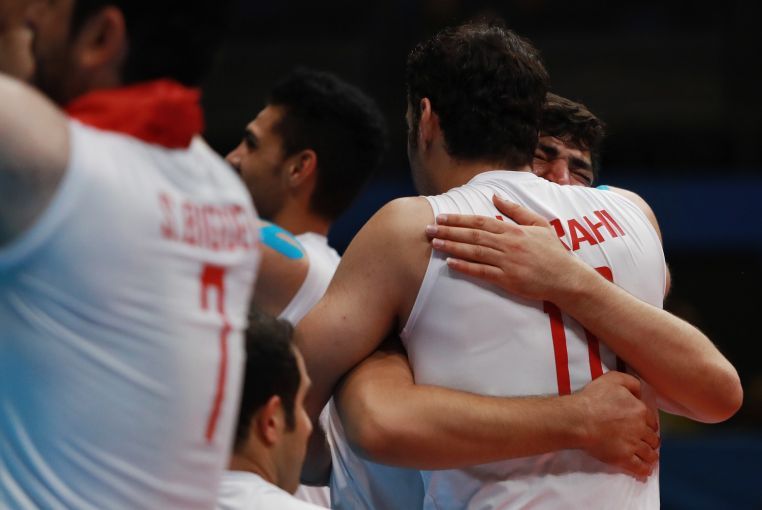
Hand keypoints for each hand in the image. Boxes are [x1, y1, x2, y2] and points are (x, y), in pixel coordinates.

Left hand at [425, 194, 591, 300]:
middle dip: (448, 231)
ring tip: (434, 243)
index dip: (459, 219)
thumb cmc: (553, 251)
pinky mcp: (507, 279)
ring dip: (452, 246)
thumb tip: (495, 196)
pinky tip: (450, 263)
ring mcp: (507, 262)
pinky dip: (465, 267)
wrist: (566, 277)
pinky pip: (482, 272)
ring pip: (474, 251)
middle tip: (428, 229)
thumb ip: (516, 210)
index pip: (480, 221)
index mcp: (513, 230)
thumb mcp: (538, 224)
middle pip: (472, 235)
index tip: (441, 217)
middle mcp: (507, 244)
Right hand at [572, 371, 659, 477]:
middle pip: (653, 438)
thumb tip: (640, 392)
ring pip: (649, 453)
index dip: (648, 424)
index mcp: (639, 410)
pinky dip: (645, 470)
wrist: (579, 419)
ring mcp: (633, 445)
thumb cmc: (592, 398)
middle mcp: (640, 428)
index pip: (652, 420)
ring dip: (651, 455)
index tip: (645, 427)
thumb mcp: (612, 379)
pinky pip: (640, 467)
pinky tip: (645, 470)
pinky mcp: (624, 458)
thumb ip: (630, 382)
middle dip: (651, 440)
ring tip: (648, 457)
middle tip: (646, 442)